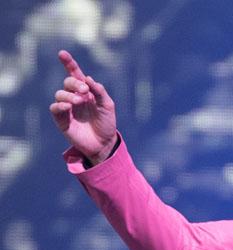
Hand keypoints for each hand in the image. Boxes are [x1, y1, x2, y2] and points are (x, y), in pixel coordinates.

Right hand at [50, 50, 117, 164]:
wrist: (104, 143)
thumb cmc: (106, 123)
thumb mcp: (108, 106)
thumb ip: (100, 91)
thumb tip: (88, 79)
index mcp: (85, 91)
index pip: (74, 73)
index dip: (68, 63)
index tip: (62, 54)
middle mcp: (74, 96)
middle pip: (68, 82)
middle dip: (75, 83)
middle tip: (85, 91)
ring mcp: (67, 107)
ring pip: (60, 93)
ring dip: (69, 95)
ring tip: (79, 102)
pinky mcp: (62, 119)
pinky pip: (55, 108)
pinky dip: (60, 105)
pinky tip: (68, 106)